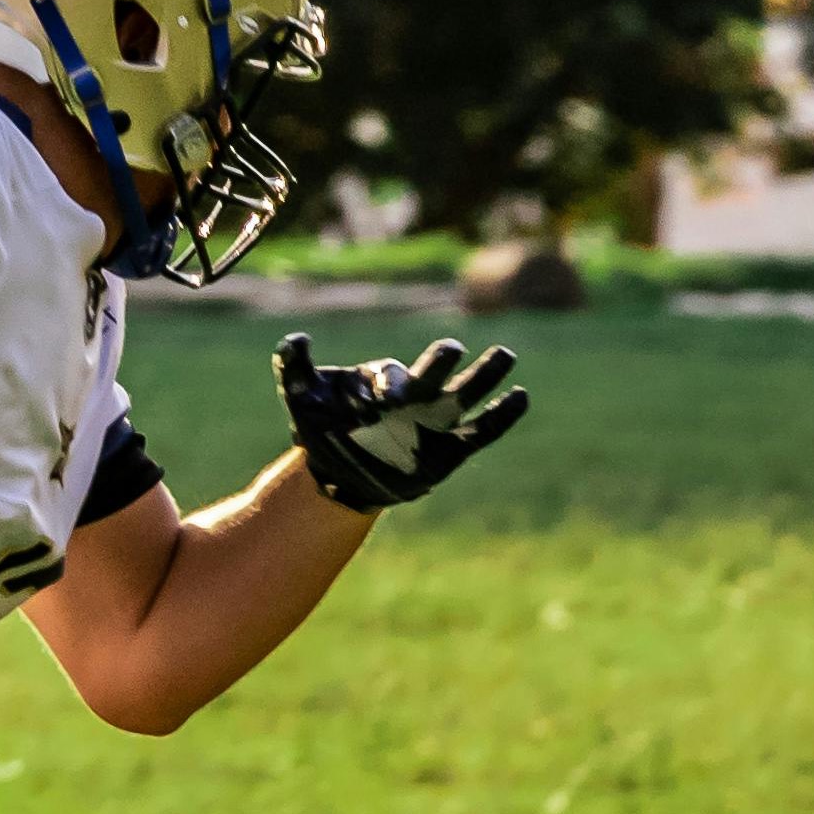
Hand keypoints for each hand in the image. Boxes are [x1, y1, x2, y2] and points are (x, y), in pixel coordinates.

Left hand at [278, 333, 528, 510]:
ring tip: (506, 355)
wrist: (342, 475)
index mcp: (383, 382)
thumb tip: (296, 338)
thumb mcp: (301, 398)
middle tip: (450, 349)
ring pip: (468, 390)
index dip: (385, 384)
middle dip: (440, 360)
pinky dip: (503, 415)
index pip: (390, 375)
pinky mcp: (452, 449)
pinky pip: (483, 430)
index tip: (379, 400)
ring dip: (486, 373)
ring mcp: (436, 419)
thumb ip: (293, 367)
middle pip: (435, 369)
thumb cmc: (323, 429)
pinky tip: (520, 397)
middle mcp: (415, 394)